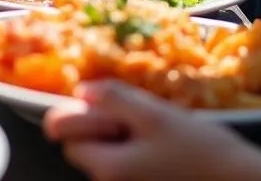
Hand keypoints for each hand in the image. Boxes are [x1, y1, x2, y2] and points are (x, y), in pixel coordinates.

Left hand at [44, 82, 260, 180]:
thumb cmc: (197, 147)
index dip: (80, 111)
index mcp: (107, 168)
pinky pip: (124, 159)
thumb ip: (111, 100)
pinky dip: (133, 143)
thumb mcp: (152, 113)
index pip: (63, 132)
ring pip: (105, 149)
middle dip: (99, 123)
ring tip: (153, 127)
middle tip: (135, 114)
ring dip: (119, 131)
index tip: (107, 105)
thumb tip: (80, 91)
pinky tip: (160, 139)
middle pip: (82, 143)